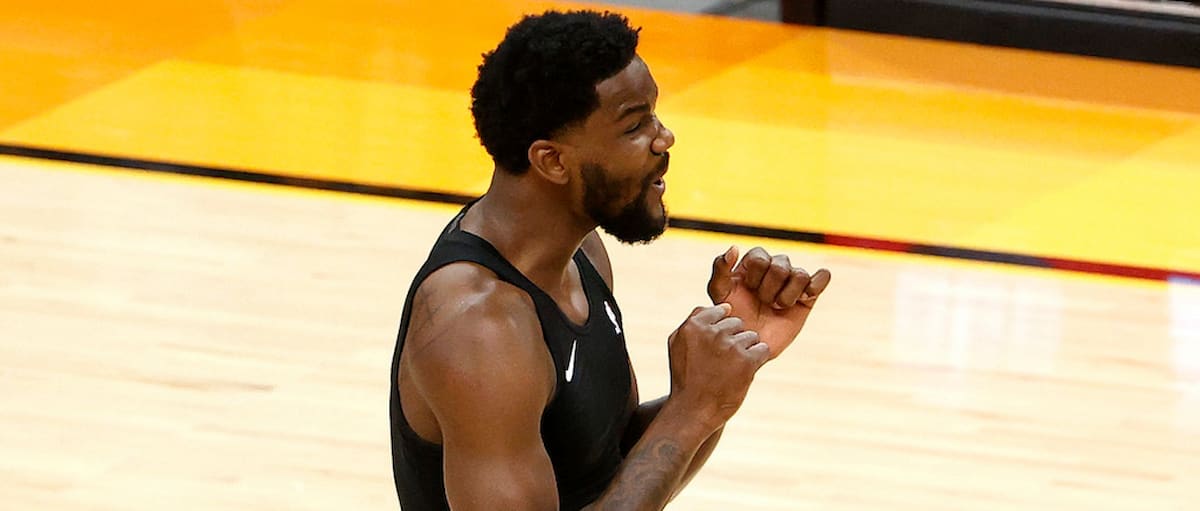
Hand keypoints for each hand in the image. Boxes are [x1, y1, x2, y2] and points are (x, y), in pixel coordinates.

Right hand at [667, 304, 768, 428]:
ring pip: (751, 336)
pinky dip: (756, 361)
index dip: (720, 329)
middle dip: (733, 339)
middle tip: (721, 361)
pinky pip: (762, 349)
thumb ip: (694, 320)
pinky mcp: (747, 361)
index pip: (720, 311)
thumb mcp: (677, 344)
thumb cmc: (685, 377)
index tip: (714, 347)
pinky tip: (742, 373)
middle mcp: (712, 332)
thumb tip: (722, 306)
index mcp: (694, 325)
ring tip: (731, 369)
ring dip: (746, 350)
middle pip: (737, 323)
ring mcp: (730, 346)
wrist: (693, 410)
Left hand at [707, 246, 830, 360]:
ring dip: (787, 296)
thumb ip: (720, 269)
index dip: (754, 277)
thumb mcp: (719, 294)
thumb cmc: (732, 318)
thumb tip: (734, 247)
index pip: (760, 256)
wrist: (751, 344)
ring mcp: (793, 280)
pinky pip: (823, 276)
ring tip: (777, 307)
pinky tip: (803, 299)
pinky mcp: (810, 294)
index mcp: (753, 262)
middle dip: (769, 290)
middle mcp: (775, 267)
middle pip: (780, 264)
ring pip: (800, 273)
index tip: (748, 291)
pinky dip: (816, 285)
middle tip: (763, 303)